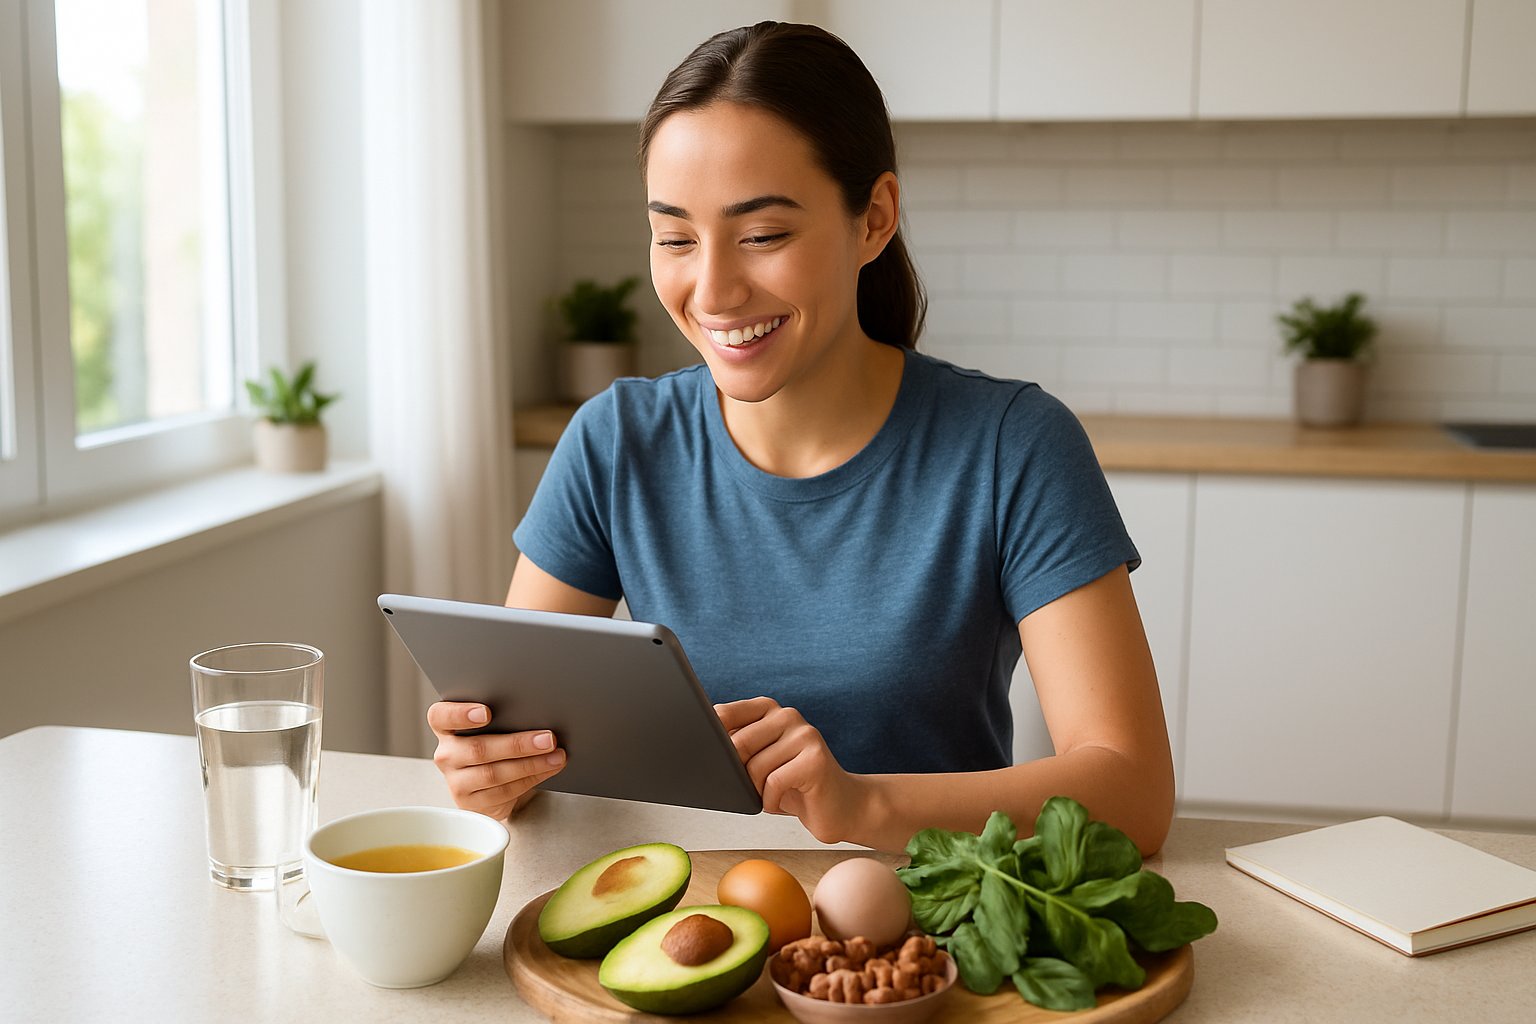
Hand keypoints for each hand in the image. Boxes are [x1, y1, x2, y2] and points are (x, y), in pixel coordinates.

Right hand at [426, 701, 566, 820]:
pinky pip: (504, 791)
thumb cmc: (495, 745)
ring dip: (531, 764)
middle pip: (478, 748)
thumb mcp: (494, 728)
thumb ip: (505, 718)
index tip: (486, 713)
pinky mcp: (471, 802)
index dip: (460, 714)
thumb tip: (541, 713)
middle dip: (518, 744)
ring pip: (493, 773)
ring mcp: (456, 781)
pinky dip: (531, 778)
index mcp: (446, 727)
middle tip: (548, 739)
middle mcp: (447, 754)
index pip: (440, 716)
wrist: (492, 784)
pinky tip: (548, 769)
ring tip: (556, 756)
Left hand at [715, 697, 865, 843]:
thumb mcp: (758, 762)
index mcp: (769, 709)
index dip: (710, 739)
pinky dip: (771, 801)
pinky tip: (784, 802)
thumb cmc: (793, 786)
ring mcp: (805, 734)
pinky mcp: (816, 759)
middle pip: (738, 744)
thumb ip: (736, 748)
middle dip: (738, 776)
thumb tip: (704, 751)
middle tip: (753, 787)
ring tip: (774, 794)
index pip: (724, 714)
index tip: (706, 756)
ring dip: (757, 792)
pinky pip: (774, 783)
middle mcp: (788, 715)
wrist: (841, 807)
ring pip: (755, 768)